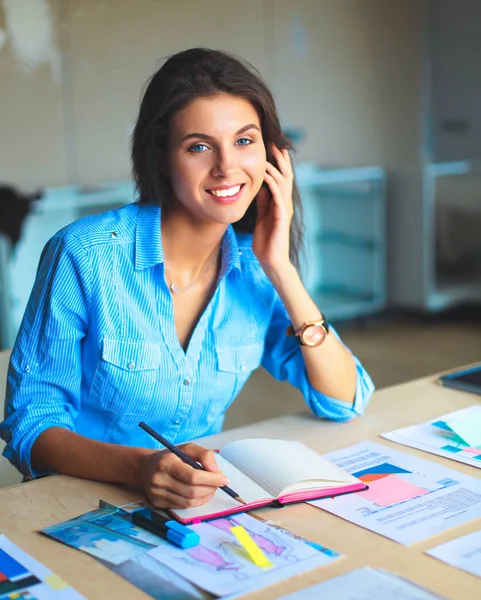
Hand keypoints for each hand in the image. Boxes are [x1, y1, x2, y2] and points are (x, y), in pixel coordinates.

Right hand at [139, 443, 228, 508]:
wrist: (145, 467)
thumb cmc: (171, 456)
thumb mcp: (187, 448)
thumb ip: (204, 455)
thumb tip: (216, 471)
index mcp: (166, 463)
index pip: (192, 476)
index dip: (211, 479)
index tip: (224, 479)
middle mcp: (159, 479)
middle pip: (191, 491)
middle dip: (210, 488)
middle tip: (219, 484)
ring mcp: (157, 493)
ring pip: (188, 501)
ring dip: (205, 496)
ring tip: (211, 488)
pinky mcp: (157, 503)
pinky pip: (182, 506)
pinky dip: (196, 502)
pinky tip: (201, 494)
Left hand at [252, 145, 293, 273]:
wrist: (271, 260)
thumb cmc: (266, 241)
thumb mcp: (261, 216)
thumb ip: (262, 202)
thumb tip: (258, 185)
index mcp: (280, 203)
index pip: (281, 178)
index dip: (278, 163)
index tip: (271, 149)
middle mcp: (285, 204)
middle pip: (286, 176)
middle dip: (280, 160)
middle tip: (274, 145)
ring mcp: (285, 210)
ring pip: (283, 184)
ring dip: (275, 169)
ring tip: (267, 157)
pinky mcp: (282, 217)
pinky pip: (278, 196)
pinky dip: (272, 184)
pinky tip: (265, 176)